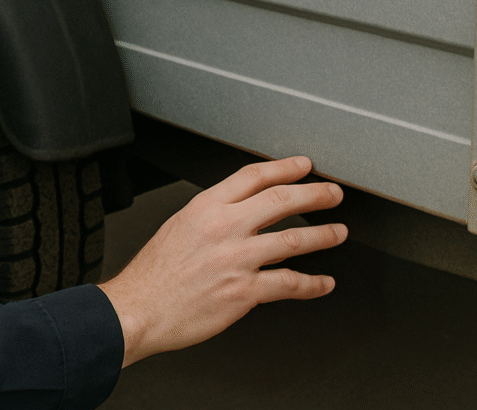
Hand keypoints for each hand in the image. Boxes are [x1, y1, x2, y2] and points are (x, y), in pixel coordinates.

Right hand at [98, 156, 345, 367]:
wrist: (138, 310)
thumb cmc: (152, 276)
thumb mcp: (177, 227)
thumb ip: (210, 217)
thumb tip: (237, 213)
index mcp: (205, 208)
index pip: (253, 177)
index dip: (284, 168)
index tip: (302, 166)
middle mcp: (224, 228)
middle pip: (280, 200)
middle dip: (314, 194)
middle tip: (332, 193)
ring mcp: (236, 259)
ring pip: (293, 239)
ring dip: (323, 234)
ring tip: (338, 232)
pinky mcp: (243, 291)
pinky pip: (289, 284)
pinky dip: (313, 284)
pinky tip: (324, 283)